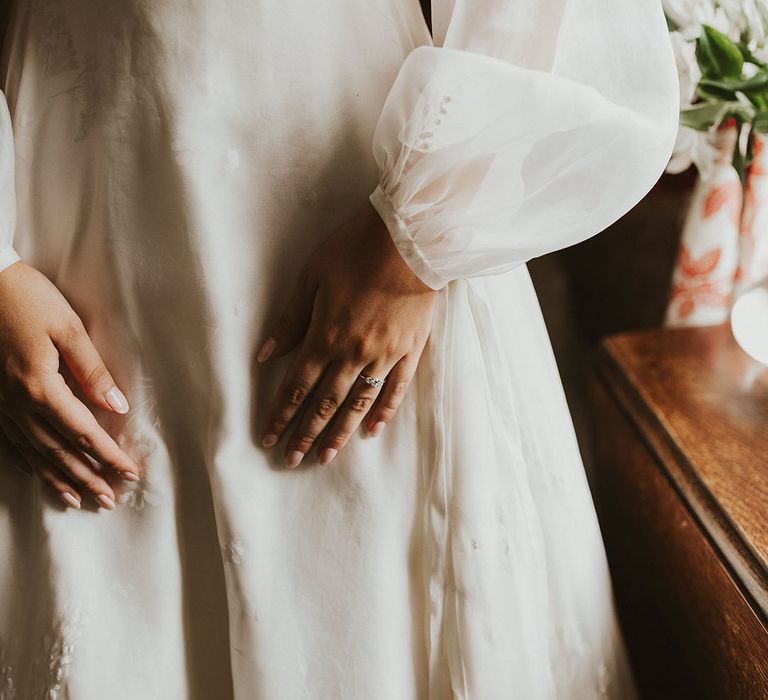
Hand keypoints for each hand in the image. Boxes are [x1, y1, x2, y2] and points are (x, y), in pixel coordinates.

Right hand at [0, 262, 139, 509]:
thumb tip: (117, 407)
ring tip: (80, 499)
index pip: (85, 432)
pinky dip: (28, 462)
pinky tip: (38, 474)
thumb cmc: (28, 298)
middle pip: (59, 451)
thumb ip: (93, 371)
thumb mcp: (68, 328)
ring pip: (33, 452)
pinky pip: (10, 441)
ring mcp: (1, 404)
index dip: (109, 455)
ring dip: (59, 478)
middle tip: (109, 500)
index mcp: (42, 386)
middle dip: (87, 477)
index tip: (130, 473)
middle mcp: (18, 403)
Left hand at [257, 202, 437, 467]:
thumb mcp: (311, 277)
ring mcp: (384, 356)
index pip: (296, 386)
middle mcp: (353, 354)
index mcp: (325, 335)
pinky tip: (372, 431)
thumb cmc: (355, 249)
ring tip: (325, 456)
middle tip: (291, 460)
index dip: (281, 414)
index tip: (268, 438)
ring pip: (358, 404)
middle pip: (324, 403)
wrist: (410, 239)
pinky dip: (383, 412)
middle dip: (305, 432)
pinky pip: (395, 390)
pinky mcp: (410, 351)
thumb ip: (290, 319)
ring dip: (340, 432)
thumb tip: (266, 355)